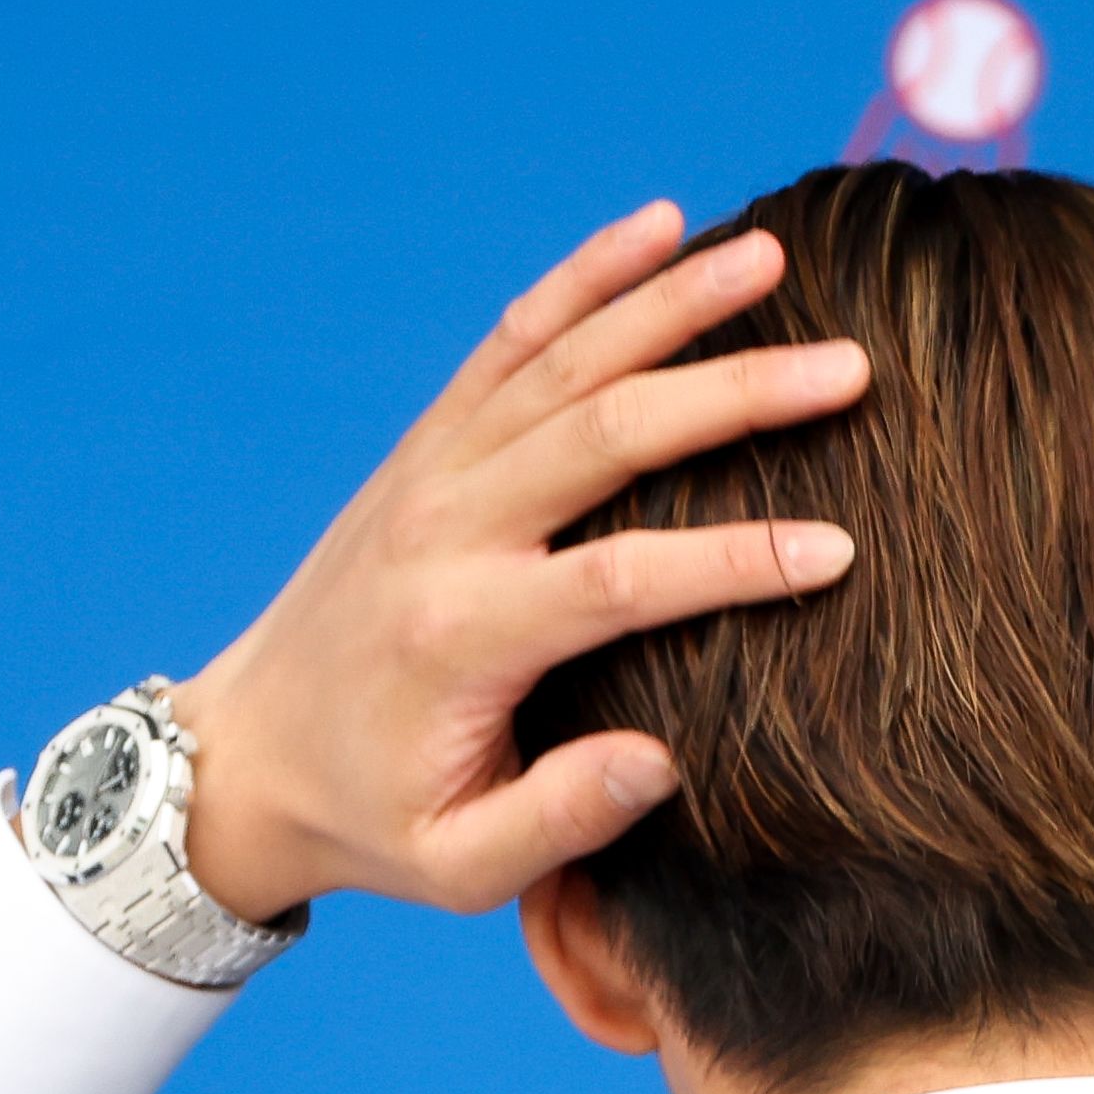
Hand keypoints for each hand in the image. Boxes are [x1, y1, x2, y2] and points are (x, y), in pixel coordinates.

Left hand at [165, 203, 871, 921]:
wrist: (245, 756)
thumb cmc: (374, 821)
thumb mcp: (458, 868)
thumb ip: (558, 820)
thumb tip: (660, 766)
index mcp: (463, 636)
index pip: (622, 581)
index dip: (735, 561)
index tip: (839, 552)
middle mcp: (447, 531)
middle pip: (606, 434)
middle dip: (733, 393)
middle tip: (848, 367)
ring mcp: (433, 472)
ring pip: (565, 362)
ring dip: (671, 302)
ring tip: (774, 256)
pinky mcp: (429, 445)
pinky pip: (513, 340)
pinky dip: (585, 277)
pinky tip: (656, 226)